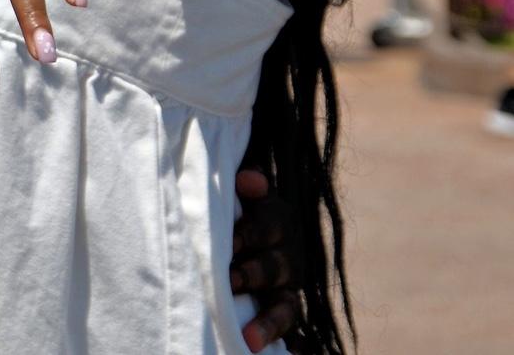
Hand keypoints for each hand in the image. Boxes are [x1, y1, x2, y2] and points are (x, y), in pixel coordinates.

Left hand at [232, 168, 302, 352]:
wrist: (254, 224)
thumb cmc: (238, 203)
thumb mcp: (243, 189)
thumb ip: (246, 183)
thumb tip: (250, 179)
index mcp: (278, 220)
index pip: (268, 226)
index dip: (249, 233)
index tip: (230, 241)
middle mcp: (288, 257)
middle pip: (274, 267)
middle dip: (251, 275)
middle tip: (229, 281)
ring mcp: (288, 288)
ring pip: (285, 307)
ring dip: (267, 323)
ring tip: (250, 340)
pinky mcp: (285, 311)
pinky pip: (288, 331)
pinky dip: (280, 342)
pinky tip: (257, 350)